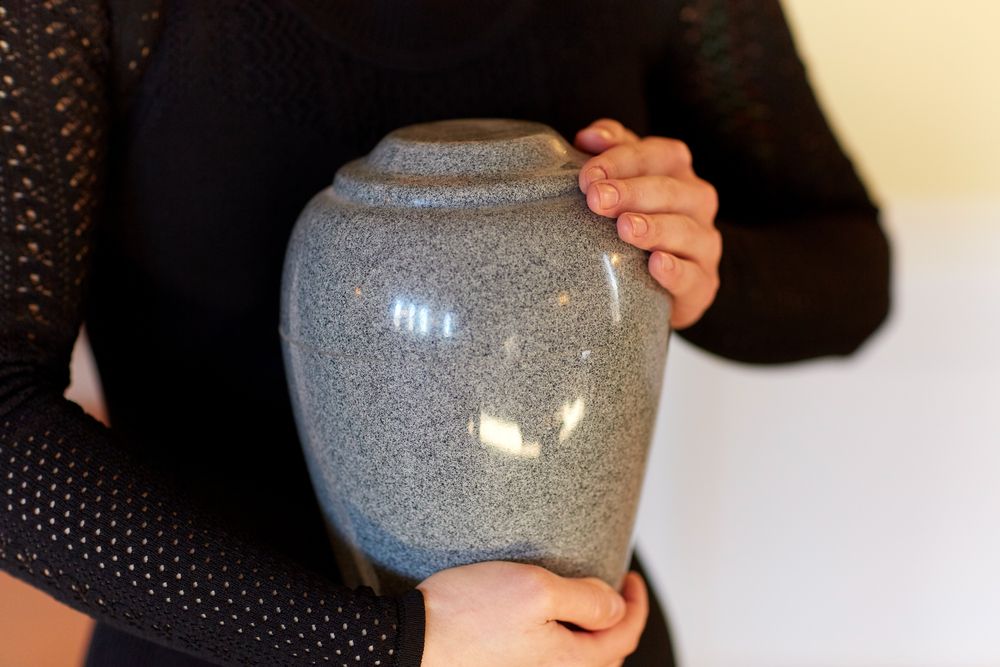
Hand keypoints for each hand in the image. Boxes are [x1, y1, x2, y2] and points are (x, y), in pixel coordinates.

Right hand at [417, 561, 647, 665]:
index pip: (623, 638)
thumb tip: (616, 607)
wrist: (410, 641)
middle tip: (613, 587)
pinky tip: (549, 620)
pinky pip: (549, 659)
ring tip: (584, 602)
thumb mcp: (535, 589)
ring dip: (589, 633)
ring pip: (576, 658)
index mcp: (569, 662)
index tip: (630, 577)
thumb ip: (585, 600)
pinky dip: (562, 639)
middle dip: (617, 622)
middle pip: (604, 654)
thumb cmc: (467, 614)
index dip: (635, 605)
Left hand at [575, 119, 721, 328]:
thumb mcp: (621, 183)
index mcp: (677, 172)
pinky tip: (656, 265)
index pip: (657, 155)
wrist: (654, 286)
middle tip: (597, 199)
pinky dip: (675, 270)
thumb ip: (610, 154)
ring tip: (625, 227)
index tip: (588, 175)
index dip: (622, 160)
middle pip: (670, 190)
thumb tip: (588, 136)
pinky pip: (693, 275)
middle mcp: (697, 203)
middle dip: (631, 192)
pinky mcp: (703, 283)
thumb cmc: (633, 224)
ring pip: (685, 230)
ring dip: (654, 227)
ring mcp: (704, 244)